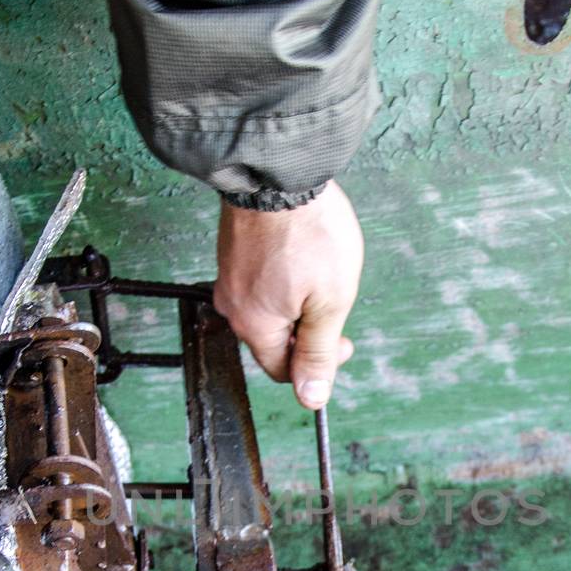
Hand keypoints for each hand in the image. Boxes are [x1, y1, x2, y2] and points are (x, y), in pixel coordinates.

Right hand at [214, 182, 361, 410]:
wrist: (279, 172)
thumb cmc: (309, 233)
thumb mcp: (330, 302)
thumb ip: (319, 353)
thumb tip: (310, 397)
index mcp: (255, 326)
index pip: (281, 370)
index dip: (317, 364)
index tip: (341, 341)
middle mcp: (233, 306)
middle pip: (272, 340)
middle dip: (306, 331)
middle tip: (333, 301)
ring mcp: (229, 276)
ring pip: (265, 310)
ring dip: (294, 304)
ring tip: (318, 272)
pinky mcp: (232, 252)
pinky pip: (257, 282)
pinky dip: (281, 280)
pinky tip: (300, 256)